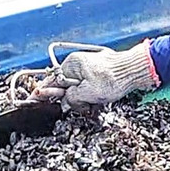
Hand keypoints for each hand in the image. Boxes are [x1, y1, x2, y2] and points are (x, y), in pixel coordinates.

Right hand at [30, 42, 158, 109]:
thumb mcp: (87, 93)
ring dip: (85, 100)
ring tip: (94, 105)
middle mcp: (78, 64)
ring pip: (79, 89)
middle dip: (72, 99)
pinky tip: (100, 102)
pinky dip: (93, 97)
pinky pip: (89, 88)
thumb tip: (64, 102)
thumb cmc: (114, 79)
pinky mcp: (99, 73)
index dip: (44, 92)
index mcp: (71, 65)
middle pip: (66, 86)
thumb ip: (71, 98)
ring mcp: (89, 68)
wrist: (136, 70)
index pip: (52, 81)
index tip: (33, 99)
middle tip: (83, 106)